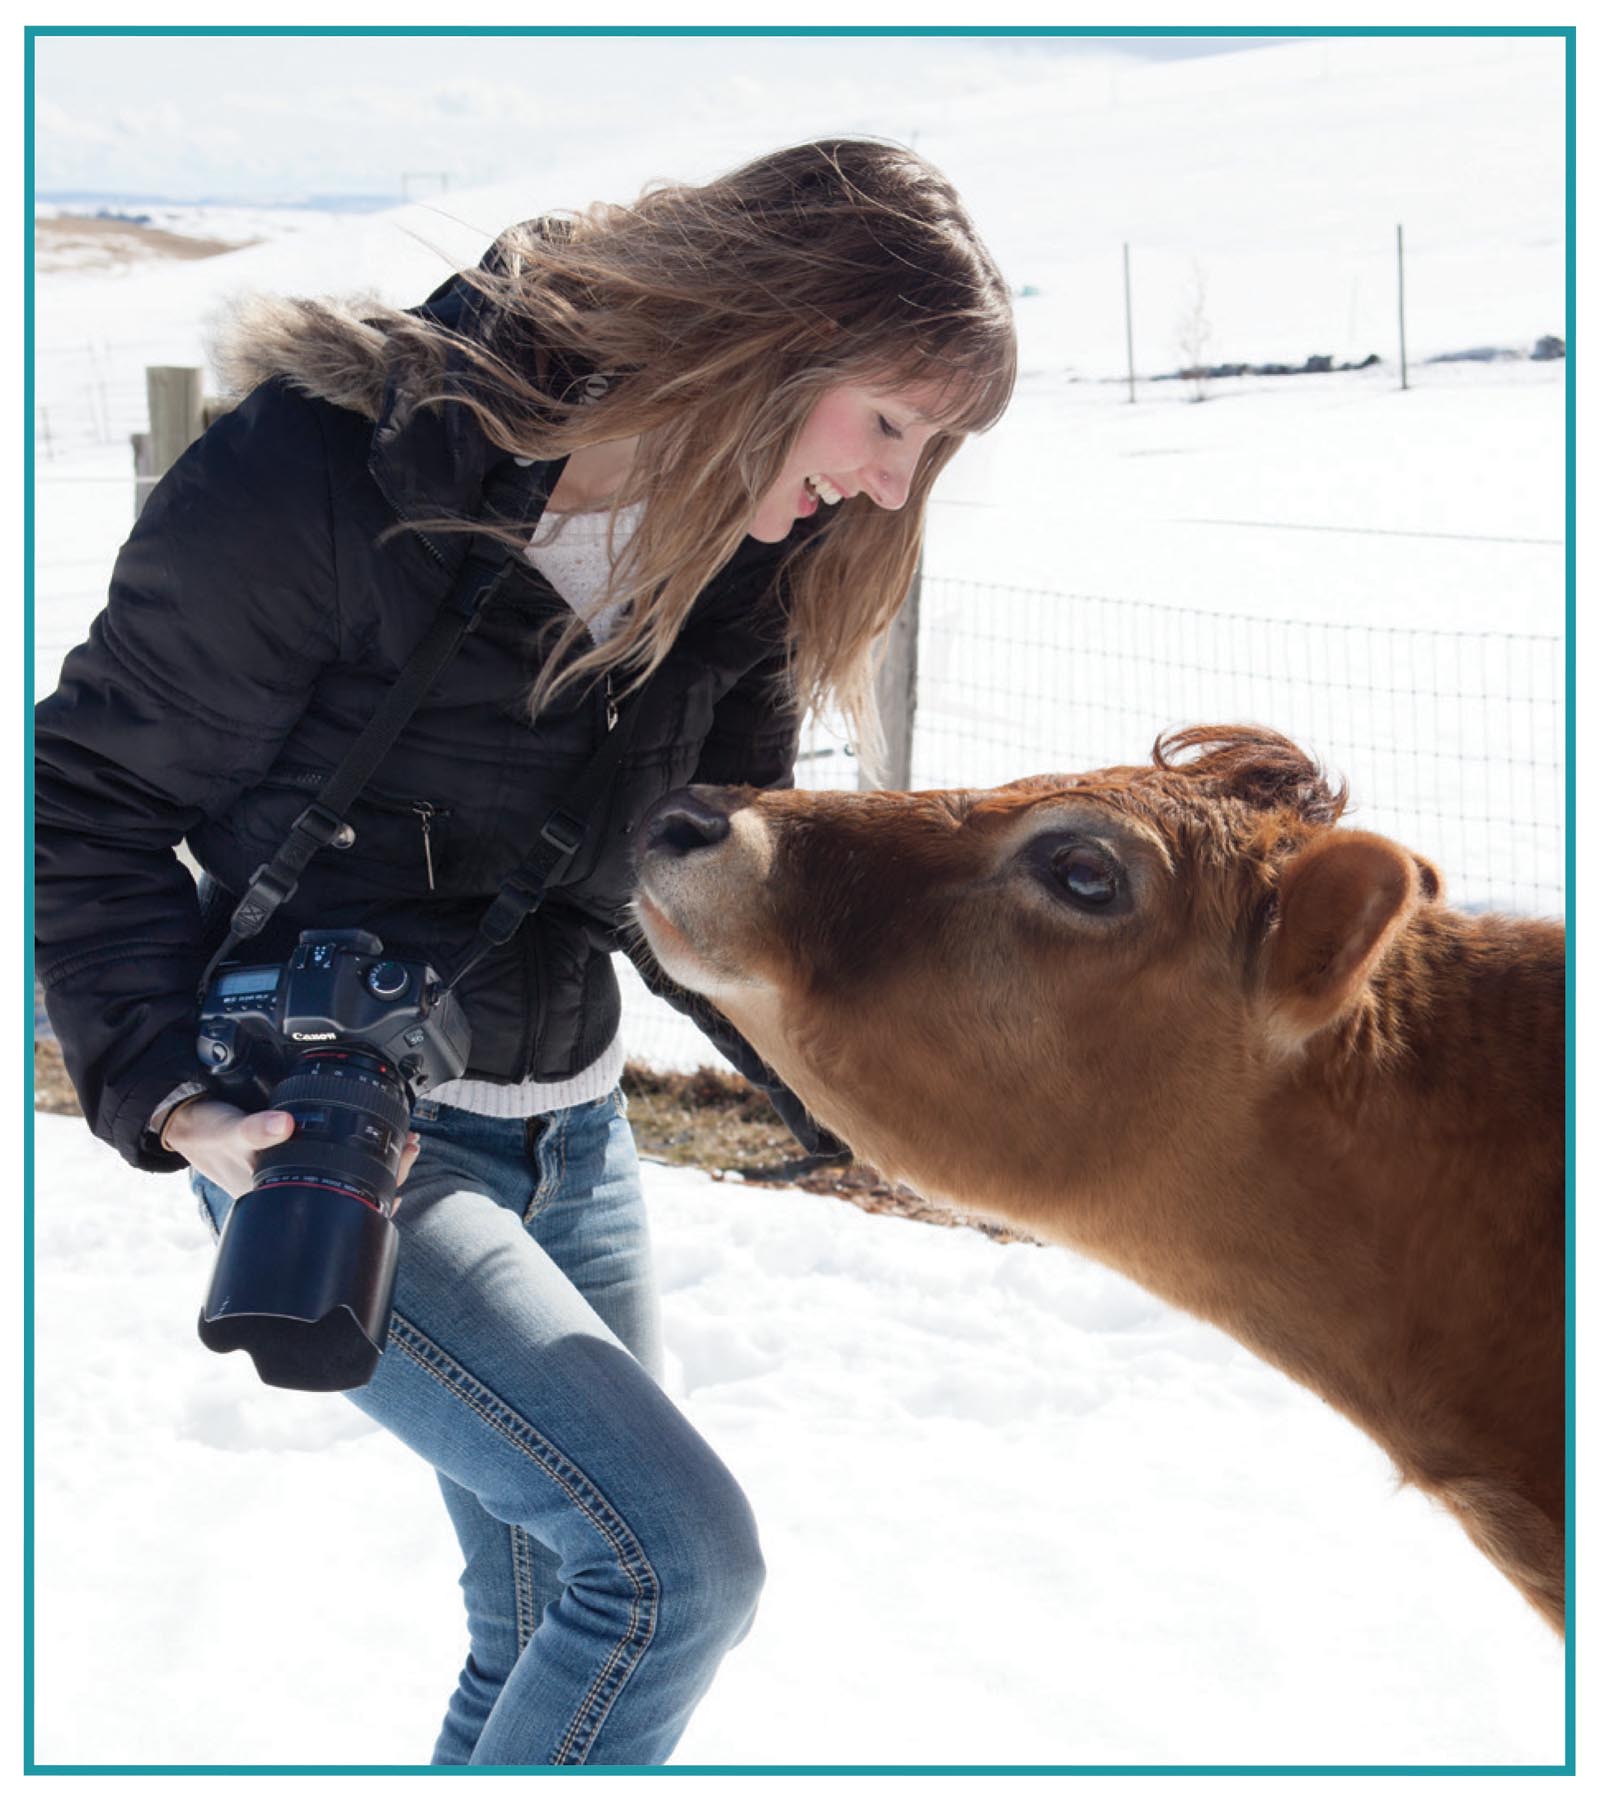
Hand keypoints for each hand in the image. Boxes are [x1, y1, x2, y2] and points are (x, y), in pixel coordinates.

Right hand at [162, 1097, 421, 1200]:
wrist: (189, 1125)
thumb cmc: (209, 1135)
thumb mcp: (230, 1130)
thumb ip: (254, 1129)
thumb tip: (283, 1125)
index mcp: (285, 1193)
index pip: (341, 1198)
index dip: (376, 1188)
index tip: (402, 1163)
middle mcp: (296, 1188)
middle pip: (354, 1188)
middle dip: (389, 1170)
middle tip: (412, 1145)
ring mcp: (299, 1174)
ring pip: (350, 1175)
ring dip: (380, 1160)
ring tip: (407, 1140)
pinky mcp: (298, 1155)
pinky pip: (338, 1159)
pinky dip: (361, 1149)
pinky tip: (380, 1138)